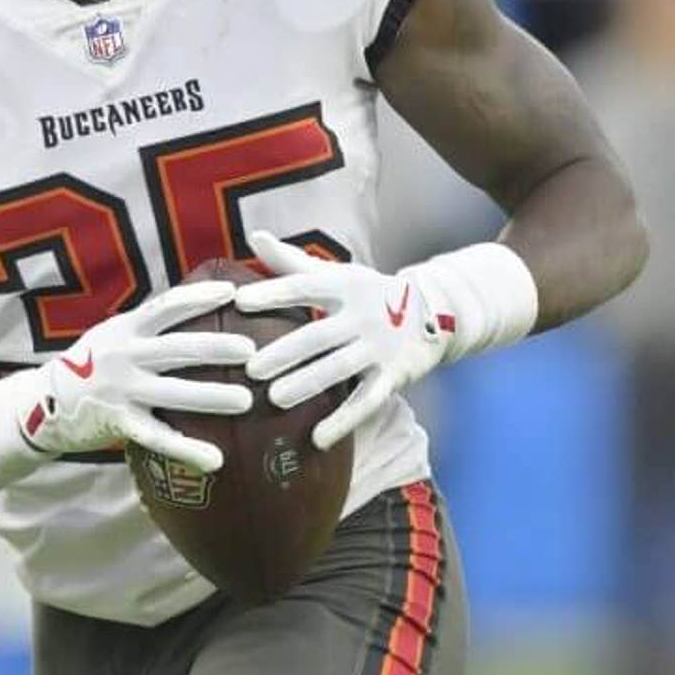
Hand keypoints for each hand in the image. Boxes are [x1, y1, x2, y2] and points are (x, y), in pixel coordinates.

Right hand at [21, 281, 252, 472]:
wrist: (41, 402)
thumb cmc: (91, 364)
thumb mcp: (113, 335)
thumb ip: (148, 326)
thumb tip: (198, 305)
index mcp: (125, 328)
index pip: (166, 307)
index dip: (199, 297)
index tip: (233, 293)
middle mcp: (123, 355)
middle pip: (176, 349)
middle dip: (216, 348)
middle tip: (252, 351)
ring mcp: (120, 390)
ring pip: (172, 392)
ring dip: (211, 396)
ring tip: (246, 401)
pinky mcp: (117, 423)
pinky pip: (157, 437)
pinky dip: (187, 449)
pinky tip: (216, 461)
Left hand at [236, 231, 446, 450]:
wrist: (434, 311)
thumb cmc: (368, 293)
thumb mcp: (337, 274)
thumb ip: (293, 261)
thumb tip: (255, 236)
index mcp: (344, 286)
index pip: (304, 286)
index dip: (273, 293)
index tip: (240, 301)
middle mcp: (362, 315)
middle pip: (318, 335)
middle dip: (284, 352)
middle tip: (250, 368)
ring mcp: (379, 347)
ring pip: (339, 369)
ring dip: (308, 384)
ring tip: (275, 399)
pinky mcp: (393, 375)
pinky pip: (366, 401)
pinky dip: (343, 421)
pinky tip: (318, 438)